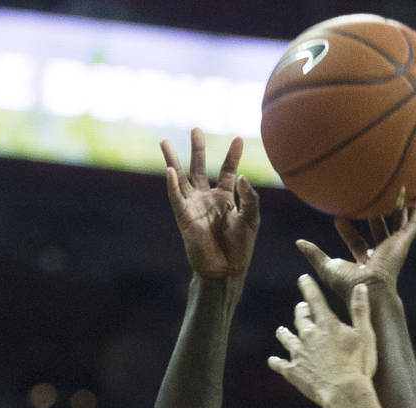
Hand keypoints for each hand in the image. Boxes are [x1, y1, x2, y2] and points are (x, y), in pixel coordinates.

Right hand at [161, 128, 259, 278]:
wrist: (226, 270)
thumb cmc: (241, 248)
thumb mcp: (251, 220)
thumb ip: (249, 198)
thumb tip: (240, 176)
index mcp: (226, 199)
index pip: (228, 171)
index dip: (232, 155)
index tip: (239, 138)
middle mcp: (208, 199)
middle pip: (200, 168)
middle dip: (197, 149)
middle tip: (196, 128)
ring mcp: (194, 207)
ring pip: (181, 179)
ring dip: (173, 160)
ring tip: (164, 141)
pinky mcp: (184, 218)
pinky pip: (176, 198)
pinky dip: (172, 185)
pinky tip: (169, 171)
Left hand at [268, 275, 375, 405]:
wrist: (344, 393)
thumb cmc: (358, 364)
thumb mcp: (365, 335)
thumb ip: (360, 310)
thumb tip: (361, 287)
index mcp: (326, 324)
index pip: (314, 299)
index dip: (308, 287)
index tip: (303, 278)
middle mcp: (309, 336)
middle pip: (300, 318)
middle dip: (300, 311)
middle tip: (300, 308)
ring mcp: (299, 354)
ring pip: (287, 339)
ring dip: (284, 333)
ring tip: (281, 330)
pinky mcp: (293, 372)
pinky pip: (280, 365)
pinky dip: (276, 362)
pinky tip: (272, 361)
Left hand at [296, 197, 415, 301]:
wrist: (370, 288)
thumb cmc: (348, 284)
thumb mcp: (327, 266)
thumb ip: (314, 254)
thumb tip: (298, 242)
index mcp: (365, 262)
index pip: (357, 242)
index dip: (347, 229)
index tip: (338, 216)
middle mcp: (382, 254)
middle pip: (379, 229)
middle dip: (375, 214)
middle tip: (371, 196)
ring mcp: (394, 247)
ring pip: (397, 223)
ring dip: (398, 208)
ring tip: (399, 189)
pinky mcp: (403, 242)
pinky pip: (413, 223)